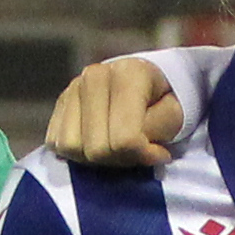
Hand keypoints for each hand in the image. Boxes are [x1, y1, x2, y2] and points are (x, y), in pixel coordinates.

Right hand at [44, 54, 187, 171]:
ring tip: (117, 148)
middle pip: (96, 149)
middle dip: (120, 160)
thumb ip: (160, 128)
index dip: (143, 156)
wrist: (145, 82)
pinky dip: (77, 153)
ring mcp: (73, 87)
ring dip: (96, 160)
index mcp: (128, 75)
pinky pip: (56, 144)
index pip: (124, 140)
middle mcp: (94, 76)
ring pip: (71, 148)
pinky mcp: (59, 102)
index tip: (160, 152)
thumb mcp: (178, 113)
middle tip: (138, 152)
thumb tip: (134, 146)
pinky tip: (98, 142)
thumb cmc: (164, 101)